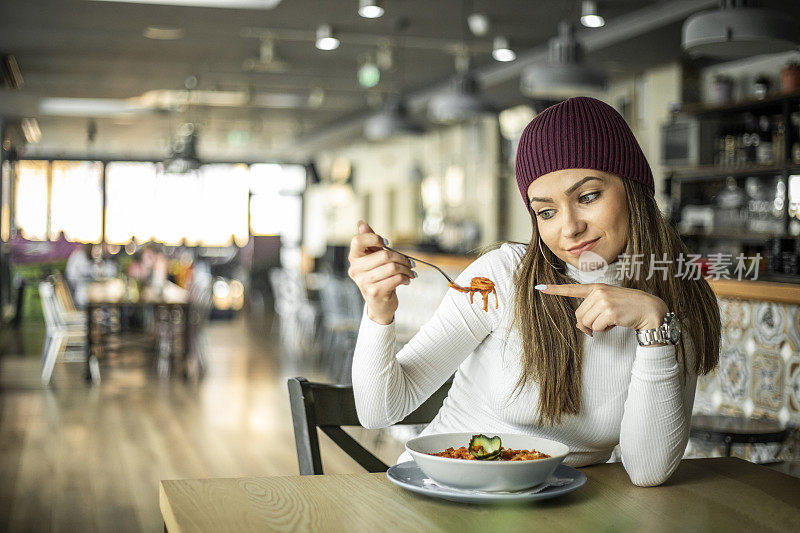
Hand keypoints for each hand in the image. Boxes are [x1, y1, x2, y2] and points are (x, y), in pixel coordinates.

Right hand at [348, 220, 414, 324]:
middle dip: (401, 257)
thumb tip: (361, 223)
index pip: (358, 240)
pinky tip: (407, 279)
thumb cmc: (377, 278)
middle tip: (409, 262)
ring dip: (406, 268)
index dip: (375, 238)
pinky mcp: (375, 292)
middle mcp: (355, 270)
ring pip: (393, 267)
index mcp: (353, 259)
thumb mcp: (372, 259)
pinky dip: (406, 277)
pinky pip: (396, 278)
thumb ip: (369, 241)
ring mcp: (364, 282)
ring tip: (410, 271)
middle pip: (384, 255)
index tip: (387, 243)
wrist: (379, 304)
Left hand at [536, 283, 667, 336]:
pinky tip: (616, 322)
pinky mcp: (609, 312)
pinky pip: (597, 328)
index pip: (573, 289)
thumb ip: (593, 308)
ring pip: (586, 323)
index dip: (555, 289)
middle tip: (603, 323)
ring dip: (597, 328)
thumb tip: (582, 325)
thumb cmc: (629, 308)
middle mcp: (598, 292)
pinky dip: (605, 330)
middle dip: (588, 324)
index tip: (540, 287)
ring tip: (612, 320)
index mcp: (597, 288)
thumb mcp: (609, 302)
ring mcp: (603, 301)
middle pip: (579, 315)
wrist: (650, 310)